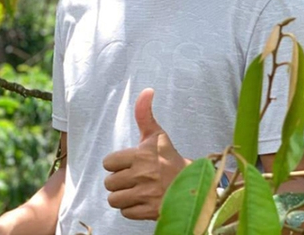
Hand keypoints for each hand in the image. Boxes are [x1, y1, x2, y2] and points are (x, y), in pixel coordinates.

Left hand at [102, 88, 189, 219]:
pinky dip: (130, 209)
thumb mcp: (157, 135)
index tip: (128, 164)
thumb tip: (147, 90)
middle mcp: (142, 175)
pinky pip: (126, 212)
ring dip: (121, 197)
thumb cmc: (170, 158)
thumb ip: (144, 114)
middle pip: (109, 183)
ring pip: (114, 199)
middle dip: (118, 181)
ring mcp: (146, 195)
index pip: (108, 163)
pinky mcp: (151, 212)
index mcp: (140, 155)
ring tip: (134, 191)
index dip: (115, 164)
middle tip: (132, 179)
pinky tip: (141, 202)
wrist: (195, 185)